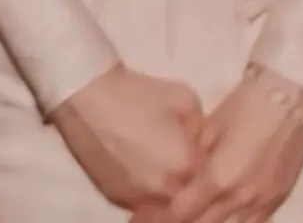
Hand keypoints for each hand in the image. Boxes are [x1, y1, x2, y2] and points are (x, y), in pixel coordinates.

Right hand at [49, 63, 204, 210]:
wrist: (91, 100)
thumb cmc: (141, 96)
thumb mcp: (188, 100)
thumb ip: (203, 129)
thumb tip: (204, 144)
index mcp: (186, 166)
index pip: (211, 178)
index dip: (211, 163)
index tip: (207, 149)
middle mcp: (164, 192)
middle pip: (188, 195)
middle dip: (192, 179)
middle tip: (186, 155)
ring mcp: (138, 200)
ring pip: (165, 205)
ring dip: (170, 190)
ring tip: (165, 162)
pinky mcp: (116, 200)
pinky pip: (143, 204)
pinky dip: (149, 192)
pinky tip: (147, 169)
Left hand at [144, 62, 302, 222]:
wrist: (294, 92)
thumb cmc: (248, 102)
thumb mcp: (212, 127)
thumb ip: (193, 159)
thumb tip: (175, 177)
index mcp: (219, 177)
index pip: (180, 214)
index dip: (161, 216)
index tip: (144, 214)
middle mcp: (239, 198)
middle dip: (179, 222)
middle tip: (162, 215)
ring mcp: (261, 203)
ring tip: (191, 215)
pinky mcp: (277, 201)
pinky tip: (219, 217)